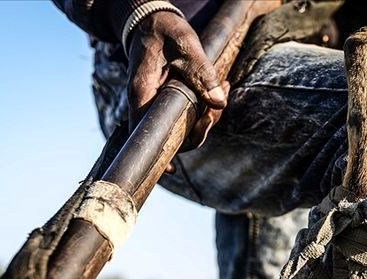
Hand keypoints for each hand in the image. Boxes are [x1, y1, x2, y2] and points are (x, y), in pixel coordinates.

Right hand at [126, 11, 229, 166]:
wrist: (152, 20)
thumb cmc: (164, 30)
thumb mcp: (185, 45)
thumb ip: (202, 72)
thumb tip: (219, 103)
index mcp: (142, 92)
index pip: (144, 131)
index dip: (158, 153)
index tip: (171, 170)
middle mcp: (145, 102)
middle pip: (170, 135)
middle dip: (199, 130)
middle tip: (216, 110)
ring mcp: (156, 104)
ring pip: (182, 127)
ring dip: (207, 117)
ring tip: (225, 87)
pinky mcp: (167, 101)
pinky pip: (186, 115)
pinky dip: (206, 107)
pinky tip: (221, 88)